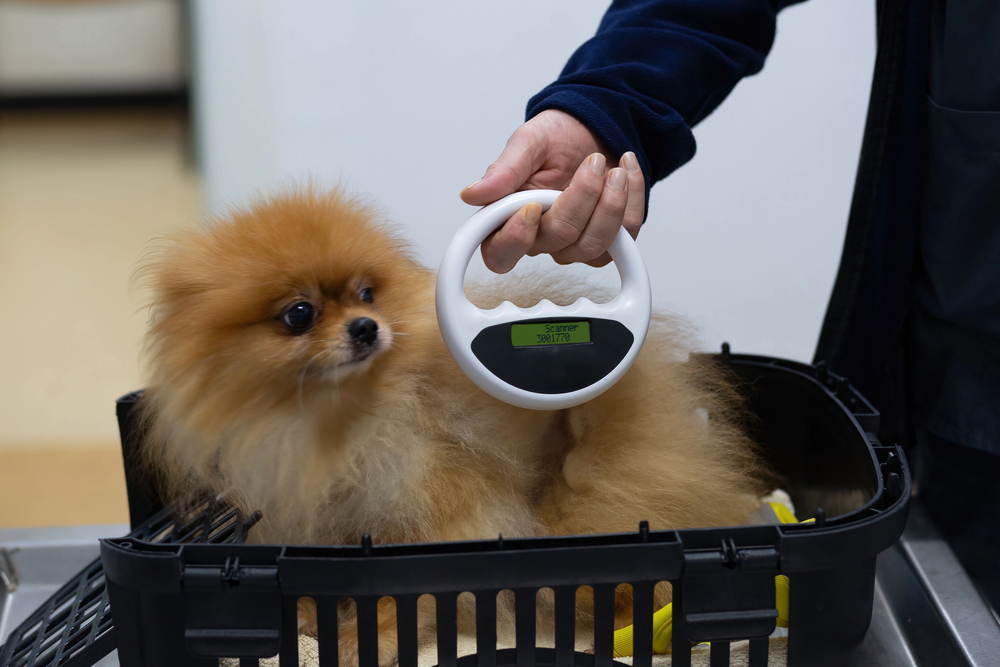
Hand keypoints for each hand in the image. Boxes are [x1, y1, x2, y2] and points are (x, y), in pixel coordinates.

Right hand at [461, 109, 644, 272]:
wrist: (595, 127)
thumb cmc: (557, 136)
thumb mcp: (528, 142)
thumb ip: (504, 170)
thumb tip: (472, 194)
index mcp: (508, 218)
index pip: (500, 254)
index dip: (515, 239)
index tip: (532, 207)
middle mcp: (540, 238)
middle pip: (558, 241)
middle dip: (581, 198)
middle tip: (593, 163)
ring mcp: (575, 244)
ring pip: (593, 246)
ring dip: (610, 204)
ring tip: (615, 169)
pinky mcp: (608, 242)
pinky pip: (625, 238)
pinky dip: (631, 201)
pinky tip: (627, 171)